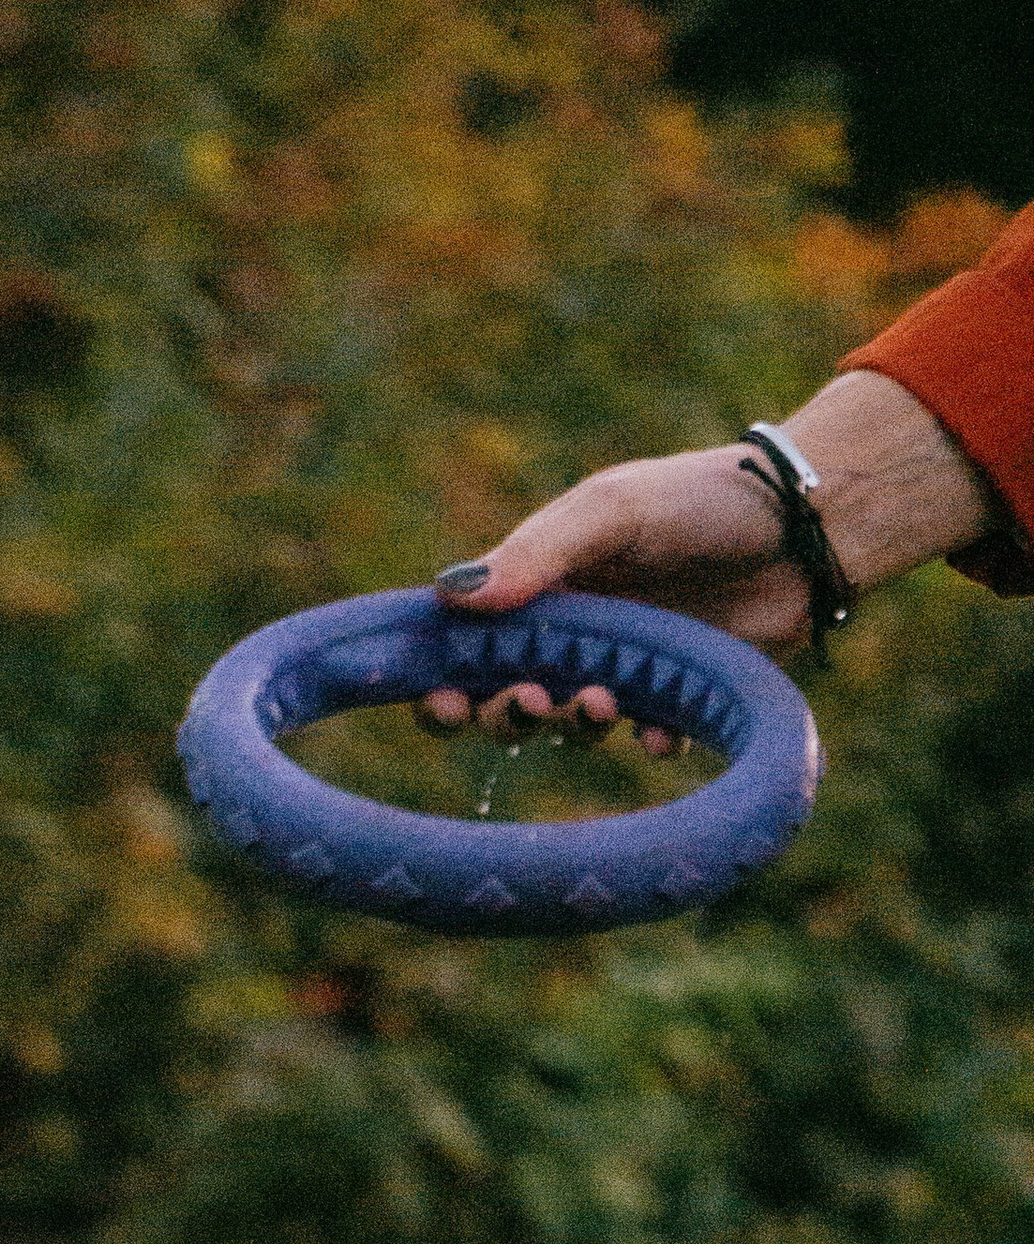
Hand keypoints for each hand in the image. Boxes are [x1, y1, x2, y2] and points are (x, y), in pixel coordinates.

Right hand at [417, 369, 991, 746]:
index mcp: (542, 587)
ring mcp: (622, 668)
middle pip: (505, 701)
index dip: (441, 680)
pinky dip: (645, 742)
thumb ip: (536, 553)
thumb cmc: (699, 501)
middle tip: (533, 702)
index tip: (440, 699)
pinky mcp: (674, 696)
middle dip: (505, 714)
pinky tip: (659, 734)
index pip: (466, 644)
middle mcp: (573, 633)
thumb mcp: (611, 511)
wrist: (802, 524)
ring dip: (575, 726)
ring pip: (569, 727)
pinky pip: (644, 740)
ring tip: (608, 702)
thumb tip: (449, 598)